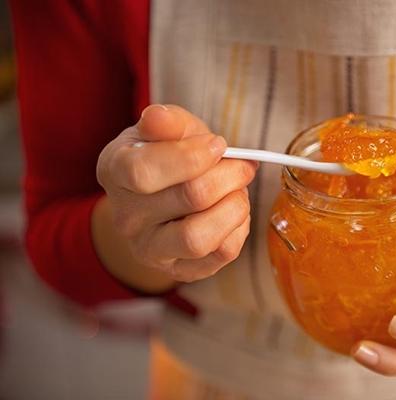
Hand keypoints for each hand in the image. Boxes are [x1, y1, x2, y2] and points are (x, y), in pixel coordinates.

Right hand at [96, 104, 257, 282]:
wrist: (162, 197)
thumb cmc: (168, 157)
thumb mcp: (167, 130)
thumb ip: (168, 121)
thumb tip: (158, 117)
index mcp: (114, 171)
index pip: (143, 171)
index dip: (190, 156)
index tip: (217, 144)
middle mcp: (126, 217)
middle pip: (189, 198)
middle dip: (229, 175)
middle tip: (242, 165)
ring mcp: (150, 249)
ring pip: (200, 238)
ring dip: (234, 207)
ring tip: (238, 191)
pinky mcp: (178, 270)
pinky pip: (220, 256)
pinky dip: (238, 229)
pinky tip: (233, 212)